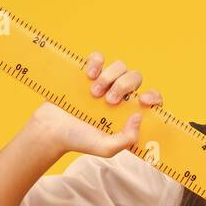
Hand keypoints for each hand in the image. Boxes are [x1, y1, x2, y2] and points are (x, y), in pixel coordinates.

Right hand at [31, 51, 163, 156]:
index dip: (154, 97)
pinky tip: (89, 75)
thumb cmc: (80, 140)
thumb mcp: (107, 148)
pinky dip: (96, 62)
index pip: (152, 99)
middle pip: (135, 78)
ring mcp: (104, 82)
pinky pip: (99, 57)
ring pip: (120, 66)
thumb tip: (139, 116)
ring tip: (94, 93)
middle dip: (124, 86)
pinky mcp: (87, 72)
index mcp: (128, 111)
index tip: (144, 100)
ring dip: (109, 77)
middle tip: (109, 101)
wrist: (51, 129)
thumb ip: (127, 139)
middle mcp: (120, 95)